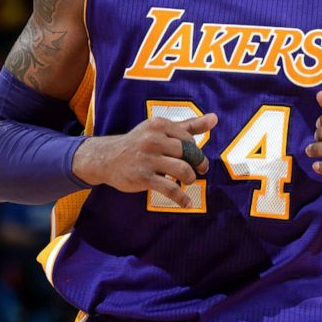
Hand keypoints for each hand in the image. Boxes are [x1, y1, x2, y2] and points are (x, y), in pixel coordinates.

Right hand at [72, 113, 217, 207]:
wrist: (107, 158)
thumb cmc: (139, 143)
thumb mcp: (160, 130)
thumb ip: (188, 125)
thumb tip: (215, 118)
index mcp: (158, 124)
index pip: (188, 138)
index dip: (195, 150)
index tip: (193, 158)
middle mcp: (153, 139)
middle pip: (188, 153)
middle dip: (197, 164)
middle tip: (197, 171)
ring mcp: (147, 159)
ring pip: (183, 170)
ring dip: (190, 178)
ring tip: (187, 181)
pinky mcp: (143, 177)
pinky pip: (170, 189)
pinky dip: (181, 198)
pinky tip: (186, 203)